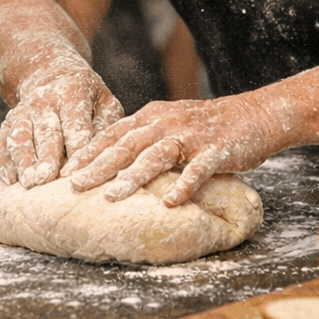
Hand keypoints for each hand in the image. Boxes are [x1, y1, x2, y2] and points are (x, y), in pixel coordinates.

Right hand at [0, 66, 123, 187]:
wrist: (51, 77)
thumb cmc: (87, 98)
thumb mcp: (105, 102)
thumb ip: (107, 125)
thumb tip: (106, 154)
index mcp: (71, 90)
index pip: (75, 122)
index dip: (76, 147)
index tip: (77, 171)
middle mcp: (43, 100)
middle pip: (45, 131)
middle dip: (46, 156)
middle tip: (47, 178)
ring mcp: (21, 112)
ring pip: (19, 137)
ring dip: (23, 161)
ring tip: (29, 183)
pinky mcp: (6, 124)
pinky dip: (3, 161)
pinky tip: (11, 180)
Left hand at [63, 94, 287, 206]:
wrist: (254, 115)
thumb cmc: (207, 126)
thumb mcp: (170, 124)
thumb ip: (144, 139)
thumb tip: (110, 165)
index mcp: (152, 116)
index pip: (113, 133)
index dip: (88, 151)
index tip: (63, 171)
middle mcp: (167, 122)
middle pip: (126, 145)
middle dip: (98, 165)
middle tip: (73, 185)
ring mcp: (191, 136)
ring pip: (155, 156)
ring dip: (132, 177)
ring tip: (111, 197)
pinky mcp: (216, 150)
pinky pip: (197, 169)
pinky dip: (183, 185)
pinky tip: (170, 203)